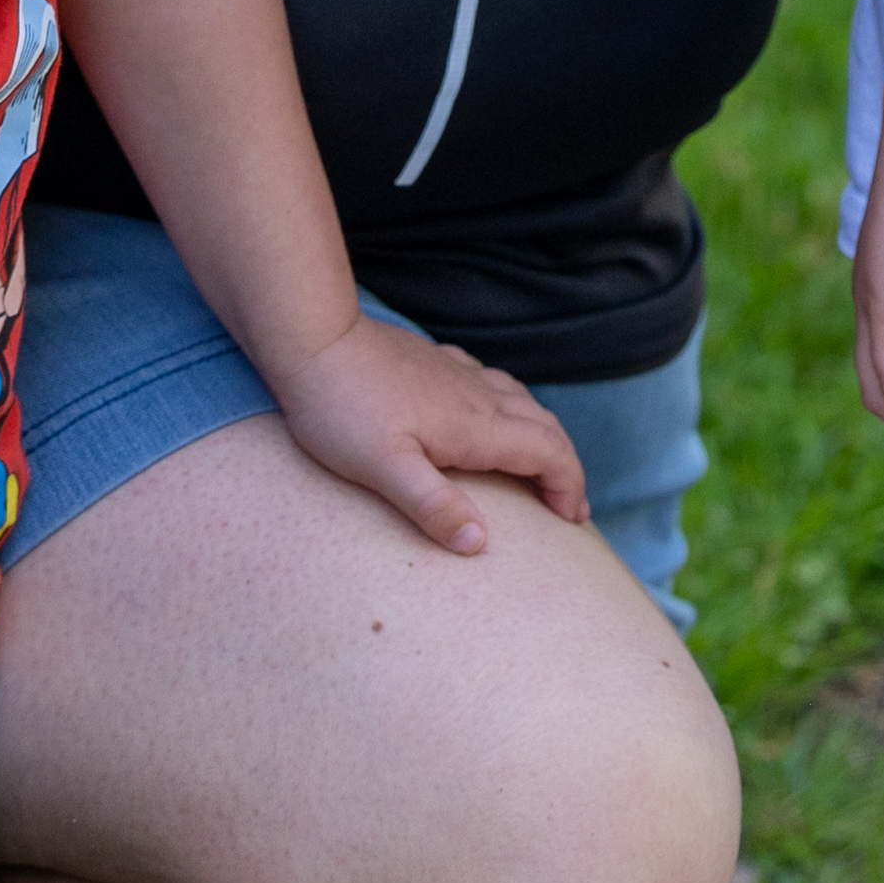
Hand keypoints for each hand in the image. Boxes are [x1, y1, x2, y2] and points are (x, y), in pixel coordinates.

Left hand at [271, 314, 588, 557]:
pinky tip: (488, 413)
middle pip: (544, 425)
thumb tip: (479, 543)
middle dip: (564, 465)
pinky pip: (490, 381)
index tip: (572, 519)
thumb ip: (432, 506)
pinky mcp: (433, 362)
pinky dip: (508, 405)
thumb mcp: (382, 468)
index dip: (569, 486)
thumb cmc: (341, 408)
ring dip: (540, 433)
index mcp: (472, 426)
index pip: (547, 452)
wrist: (311, 339)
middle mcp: (475, 395)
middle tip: (567, 505)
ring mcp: (455, 373)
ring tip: (537, 465)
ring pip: (519, 399)